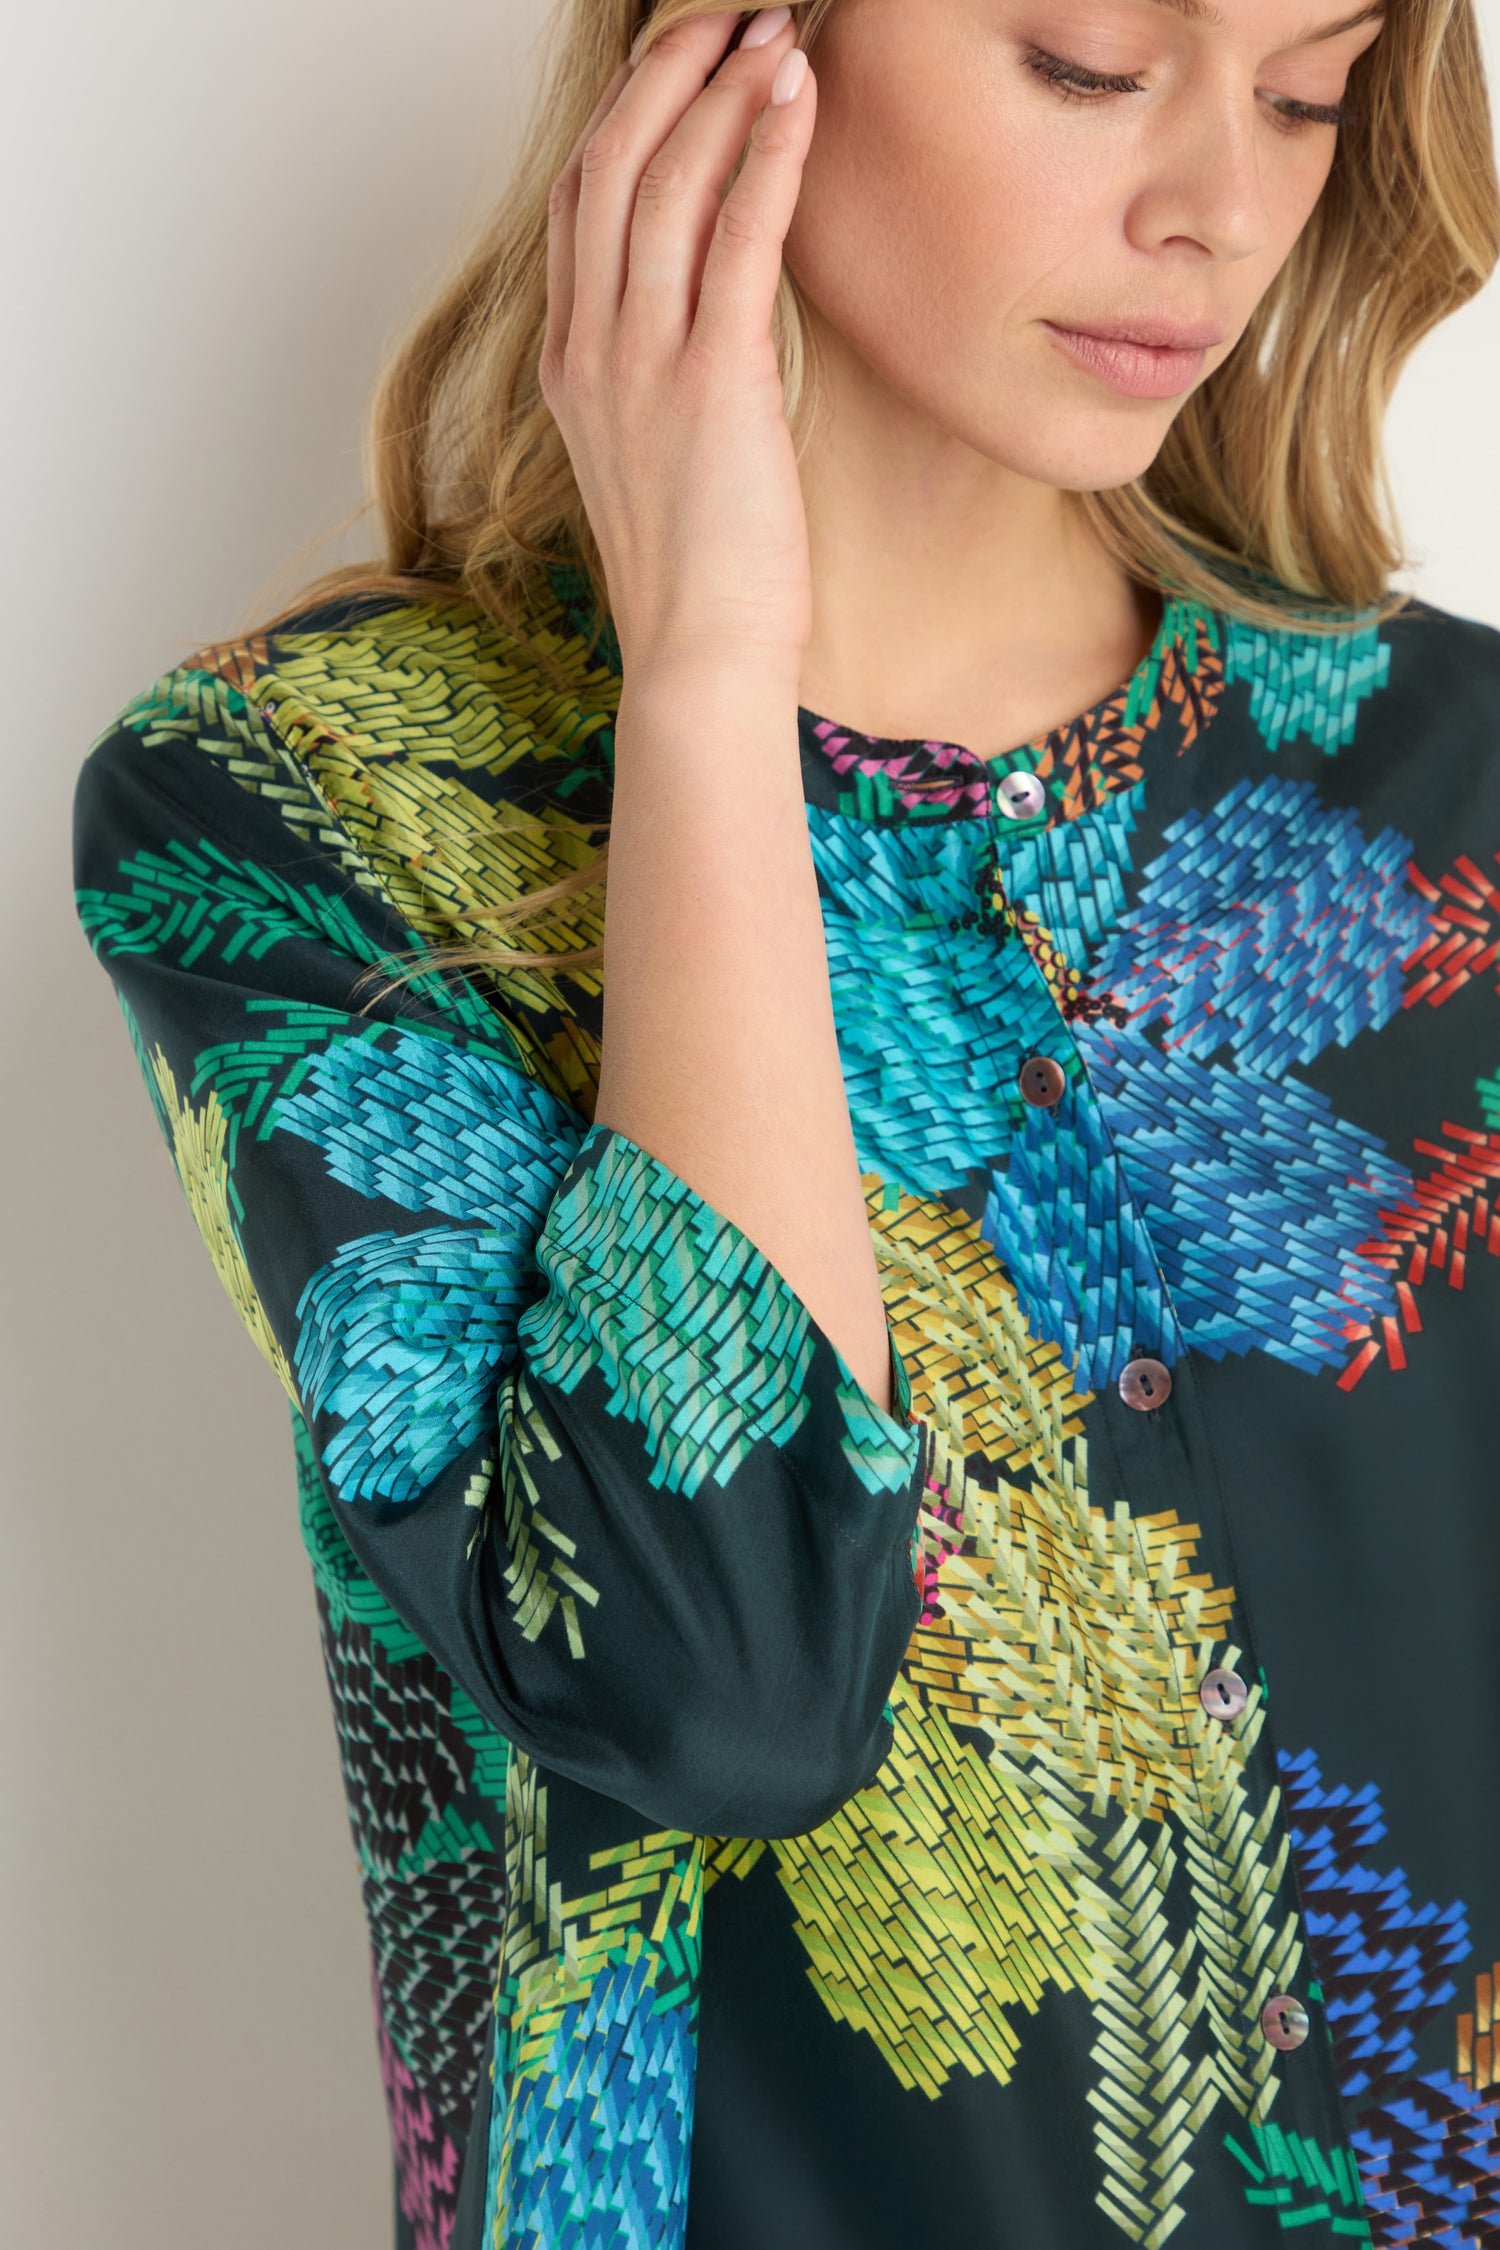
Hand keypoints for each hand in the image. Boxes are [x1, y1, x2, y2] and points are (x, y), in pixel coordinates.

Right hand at [540, 7, 816, 686]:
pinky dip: (766, 157)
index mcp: (572, 371)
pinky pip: (734, 239)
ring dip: (722, 95)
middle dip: (666, 76)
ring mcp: (640, 365)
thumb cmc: (701, 582)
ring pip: (664, 186)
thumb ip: (667, 386)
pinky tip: (799, 104)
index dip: (626, 122)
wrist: (700, 661)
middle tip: (725, 15)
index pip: (580, 210)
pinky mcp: (709, 383)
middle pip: (608, 169)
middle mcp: (591, 353)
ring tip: (775, 32)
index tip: (678, 71)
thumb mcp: (663, 466)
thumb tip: (716, 339)